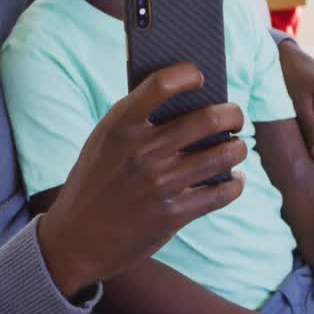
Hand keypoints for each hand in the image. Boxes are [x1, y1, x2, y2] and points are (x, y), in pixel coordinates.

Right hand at [39, 63, 248, 296]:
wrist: (75, 240)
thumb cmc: (93, 183)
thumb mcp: (103, 143)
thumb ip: (135, 121)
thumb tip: (186, 101)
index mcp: (120, 126)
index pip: (161, 84)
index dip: (187, 74)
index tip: (199, 76)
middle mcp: (143, 151)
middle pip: (208, 119)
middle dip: (233, 113)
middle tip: (235, 116)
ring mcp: (160, 183)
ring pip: (224, 155)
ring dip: (238, 148)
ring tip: (237, 146)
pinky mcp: (173, 214)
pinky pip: (221, 192)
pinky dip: (235, 183)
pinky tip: (234, 179)